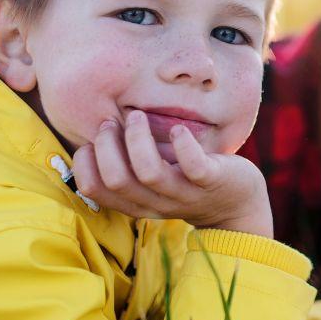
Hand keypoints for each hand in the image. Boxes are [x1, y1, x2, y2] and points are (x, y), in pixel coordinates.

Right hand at [71, 110, 272, 236]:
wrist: (237, 204)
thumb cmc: (186, 181)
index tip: (91, 141)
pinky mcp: (212, 182)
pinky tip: (177, 130)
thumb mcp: (153, 178)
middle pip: (116, 180)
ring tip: (138, 116)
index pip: (94, 190)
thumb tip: (95, 129)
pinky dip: (182, 145)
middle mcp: (156, 202)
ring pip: (150, 173)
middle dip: (106, 145)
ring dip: (138, 140)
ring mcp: (185, 193)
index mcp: (135, 202)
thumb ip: (128, 164)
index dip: (84, 163)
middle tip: (113, 122)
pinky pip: (193, 167)